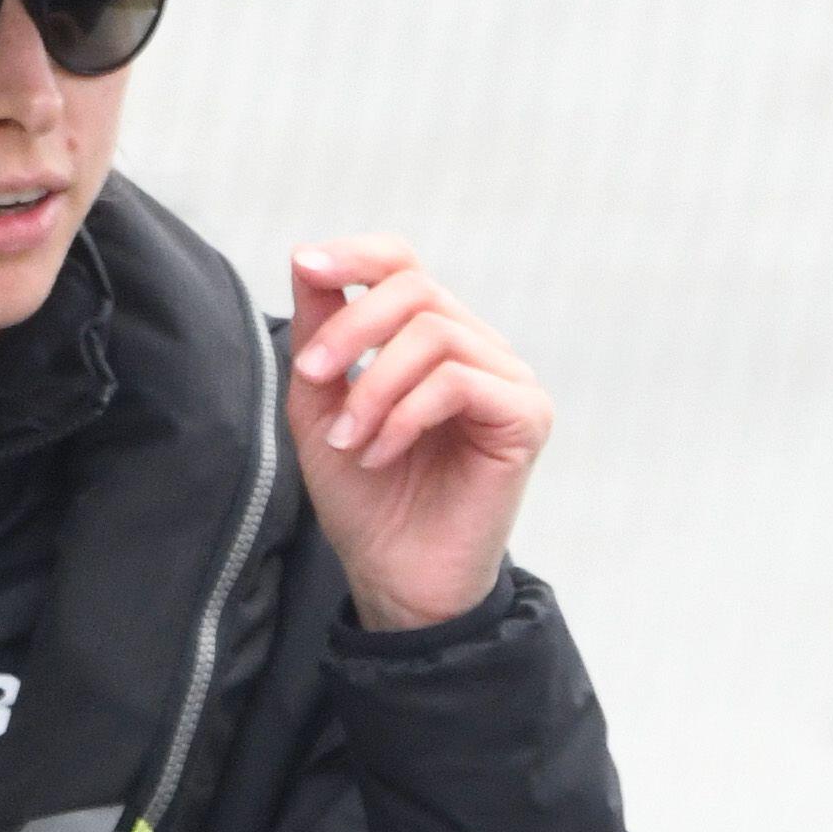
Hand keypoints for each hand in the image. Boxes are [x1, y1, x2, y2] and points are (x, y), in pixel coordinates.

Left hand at [286, 237, 547, 633]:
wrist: (398, 577)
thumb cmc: (365, 496)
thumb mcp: (321, 401)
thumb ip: (319, 331)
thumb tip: (307, 257)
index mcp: (434, 337)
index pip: (403, 264)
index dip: (355, 254)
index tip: (305, 266)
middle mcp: (479, 349)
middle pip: (414, 289)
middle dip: (351, 329)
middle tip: (312, 377)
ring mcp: (509, 381)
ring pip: (433, 333)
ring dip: (375, 386)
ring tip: (352, 439)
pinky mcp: (527, 417)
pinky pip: (458, 381)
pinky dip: (406, 414)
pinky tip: (382, 452)